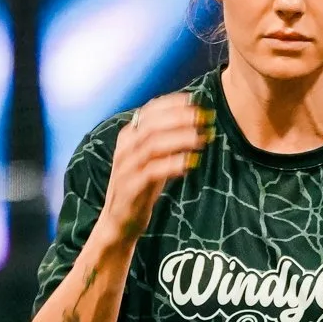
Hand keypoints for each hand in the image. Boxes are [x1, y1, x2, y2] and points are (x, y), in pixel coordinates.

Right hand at [100, 93, 212, 242]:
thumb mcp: (150, 157)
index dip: (172, 104)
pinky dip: (173, 164)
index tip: (194, 101)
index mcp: (128, 136)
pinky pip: (153, 171)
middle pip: (152, 125)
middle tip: (203, 118)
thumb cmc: (140, 185)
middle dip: (179, 118)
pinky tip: (191, 163)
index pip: (149, 111)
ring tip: (202, 138)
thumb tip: (192, 116)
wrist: (119, 221)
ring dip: (180, 139)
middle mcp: (125, 148)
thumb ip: (163, 138)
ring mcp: (127, 167)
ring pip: (153, 145)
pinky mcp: (132, 187)